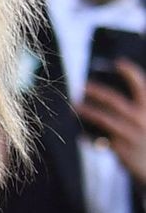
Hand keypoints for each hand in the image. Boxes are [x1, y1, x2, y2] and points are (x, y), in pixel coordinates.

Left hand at [80, 60, 145, 182]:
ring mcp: (131, 134)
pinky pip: (100, 139)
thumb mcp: (145, 121)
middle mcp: (141, 119)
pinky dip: (88, 137)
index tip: (118, 62)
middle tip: (82, 85)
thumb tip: (103, 99)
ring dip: (87, 111)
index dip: (130, 72)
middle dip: (96, 91)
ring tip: (75, 106)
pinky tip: (81, 135)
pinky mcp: (122, 150)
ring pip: (103, 118)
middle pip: (114, 100)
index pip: (141, 86)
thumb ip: (133, 111)